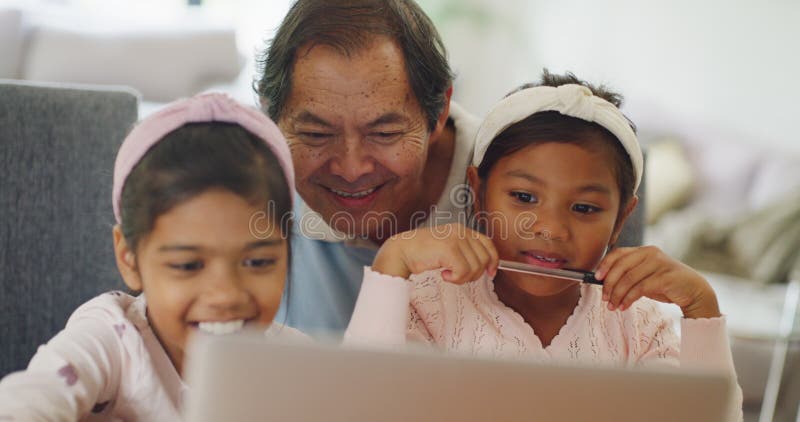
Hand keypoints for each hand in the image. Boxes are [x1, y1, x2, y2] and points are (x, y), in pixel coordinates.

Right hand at [372, 223, 498, 283]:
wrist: (401, 252)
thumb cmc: (422, 253)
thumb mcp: (448, 248)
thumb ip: (465, 252)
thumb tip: (487, 267)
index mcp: (462, 229)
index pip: (488, 244)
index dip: (493, 260)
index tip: (491, 273)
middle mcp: (461, 231)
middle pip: (484, 259)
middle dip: (474, 274)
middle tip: (457, 276)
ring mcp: (455, 238)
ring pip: (475, 268)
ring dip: (463, 278)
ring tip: (448, 274)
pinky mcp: (449, 249)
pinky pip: (463, 272)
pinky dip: (455, 279)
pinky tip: (444, 275)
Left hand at [595, 246, 720, 318]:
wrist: (694, 291)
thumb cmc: (665, 284)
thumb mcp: (644, 276)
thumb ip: (628, 275)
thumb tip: (603, 282)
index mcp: (644, 251)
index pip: (619, 253)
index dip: (605, 264)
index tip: (597, 278)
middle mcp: (651, 254)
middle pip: (621, 267)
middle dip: (609, 284)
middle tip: (604, 298)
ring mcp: (660, 264)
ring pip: (629, 279)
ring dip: (617, 295)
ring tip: (612, 306)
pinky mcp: (666, 277)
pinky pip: (640, 288)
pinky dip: (629, 299)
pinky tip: (624, 306)